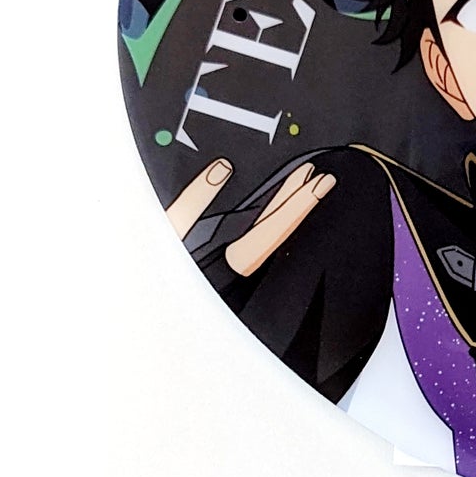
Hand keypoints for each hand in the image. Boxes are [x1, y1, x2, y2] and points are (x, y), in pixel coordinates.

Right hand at [164, 157, 337, 276]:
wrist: (152, 307)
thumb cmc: (160, 270)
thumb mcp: (170, 230)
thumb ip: (196, 198)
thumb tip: (223, 169)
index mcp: (234, 257)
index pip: (277, 225)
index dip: (300, 203)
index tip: (319, 183)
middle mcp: (245, 264)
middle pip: (281, 228)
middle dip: (301, 202)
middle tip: (323, 180)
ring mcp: (242, 266)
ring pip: (273, 234)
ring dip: (290, 208)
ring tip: (306, 186)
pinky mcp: (234, 266)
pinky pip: (262, 238)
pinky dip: (274, 219)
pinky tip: (279, 210)